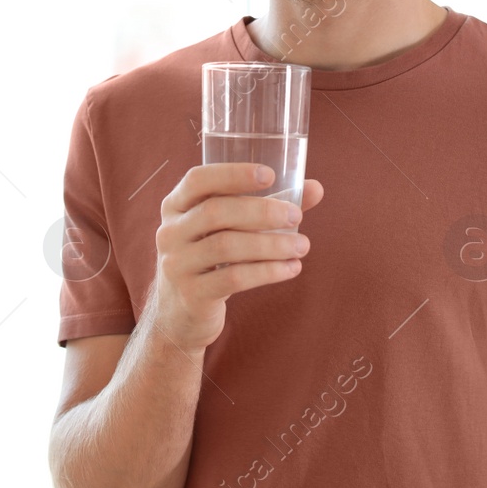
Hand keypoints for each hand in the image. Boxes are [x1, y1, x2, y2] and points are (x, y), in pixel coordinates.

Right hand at [142, 163, 323, 353]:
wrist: (181, 314)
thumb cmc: (213, 259)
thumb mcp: (230, 228)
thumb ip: (270, 205)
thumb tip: (316, 188)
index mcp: (176, 205)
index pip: (198, 179)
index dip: (233, 174)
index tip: (270, 175)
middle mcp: (170, 232)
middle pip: (215, 211)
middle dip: (262, 211)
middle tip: (296, 216)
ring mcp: (176, 264)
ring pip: (226, 246)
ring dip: (271, 244)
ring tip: (302, 246)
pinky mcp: (191, 295)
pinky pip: (233, 279)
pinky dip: (267, 272)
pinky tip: (291, 268)